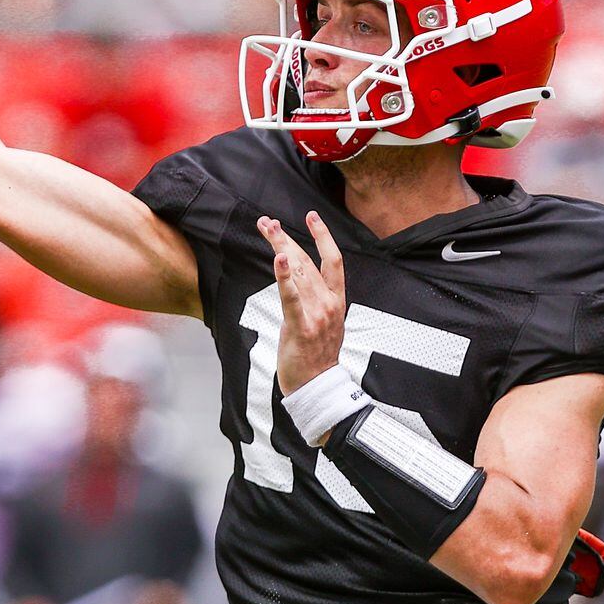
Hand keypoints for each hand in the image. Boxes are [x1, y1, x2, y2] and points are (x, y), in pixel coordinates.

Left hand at [257, 210, 345, 395]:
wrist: (317, 387)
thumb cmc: (316, 357)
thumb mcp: (322, 324)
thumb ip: (314, 301)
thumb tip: (298, 282)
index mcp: (337, 302)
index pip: (333, 260)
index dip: (323, 236)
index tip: (312, 216)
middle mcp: (329, 304)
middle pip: (307, 261)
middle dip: (286, 239)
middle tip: (269, 222)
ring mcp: (317, 314)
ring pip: (298, 273)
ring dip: (280, 248)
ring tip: (267, 229)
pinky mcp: (301, 326)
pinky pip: (291, 297)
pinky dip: (283, 277)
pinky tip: (277, 259)